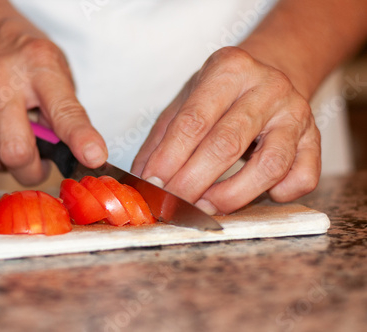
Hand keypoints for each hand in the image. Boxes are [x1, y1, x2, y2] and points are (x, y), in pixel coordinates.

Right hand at [0, 1, 106, 184]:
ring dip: (6, 164)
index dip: (80, 139)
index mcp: (40, 66)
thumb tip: (75, 152)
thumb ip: (65, 110)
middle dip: (32, 171)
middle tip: (40, 165)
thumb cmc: (22, 52)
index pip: (64, 111)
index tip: (93, 157)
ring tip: (13, 142)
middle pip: (16, 150)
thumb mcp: (55, 68)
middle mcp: (3, 78)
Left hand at [132, 47, 320, 214]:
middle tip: (173, 204)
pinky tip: (259, 195)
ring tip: (206, 207)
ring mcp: (296, 113)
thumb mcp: (185, 102)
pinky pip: (303, 177)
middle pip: (227, 144)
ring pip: (270, 166)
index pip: (194, 121)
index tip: (153, 185)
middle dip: (193, 183)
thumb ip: (162, 140)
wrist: (271, 76)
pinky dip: (280, 194)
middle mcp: (267, 87)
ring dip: (233, 196)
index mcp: (229, 69)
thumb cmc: (220, 96)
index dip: (170, 159)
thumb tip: (145, 181)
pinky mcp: (316, 139)